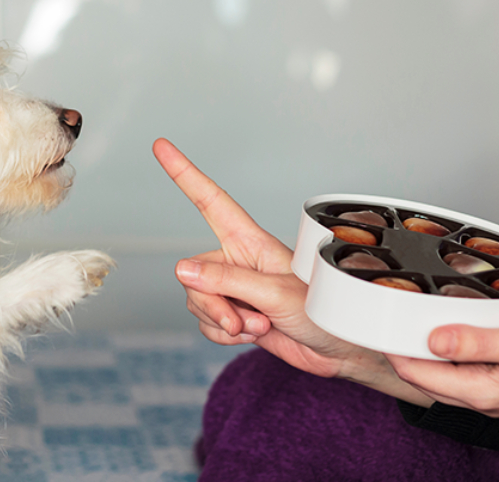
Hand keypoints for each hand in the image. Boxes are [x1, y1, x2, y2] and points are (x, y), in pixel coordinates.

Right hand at [153, 138, 431, 405]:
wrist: (337, 351)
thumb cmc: (322, 311)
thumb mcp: (275, 294)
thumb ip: (226, 281)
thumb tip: (182, 269)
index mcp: (250, 241)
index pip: (210, 201)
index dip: (185, 174)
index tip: (161, 147)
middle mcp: (237, 261)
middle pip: (193, 274)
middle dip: (212, 303)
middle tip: (241, 320)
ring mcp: (234, 289)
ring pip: (197, 301)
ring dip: (222, 322)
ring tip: (258, 326)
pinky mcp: (234, 314)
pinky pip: (206, 323)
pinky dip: (223, 336)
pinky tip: (251, 336)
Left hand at [387, 312, 498, 416]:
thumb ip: (481, 343)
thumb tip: (433, 340)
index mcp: (485, 392)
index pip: (420, 375)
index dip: (395, 349)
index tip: (378, 323)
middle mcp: (484, 397)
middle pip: (425, 376)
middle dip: (402, 350)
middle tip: (385, 317)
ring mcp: (493, 391)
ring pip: (441, 373)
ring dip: (422, 350)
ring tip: (407, 319)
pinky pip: (461, 368)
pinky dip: (446, 349)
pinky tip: (446, 328)